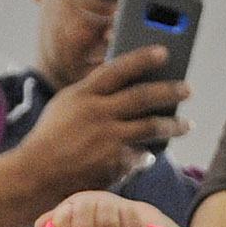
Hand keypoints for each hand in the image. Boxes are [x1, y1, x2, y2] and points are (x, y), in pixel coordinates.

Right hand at [15, 44, 190, 193]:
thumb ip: (92, 94)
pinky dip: (145, 155)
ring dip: (173, 125)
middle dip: (170, 91)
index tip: (163, 52)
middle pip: (142, 96)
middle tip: (187, 89)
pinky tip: (150, 154)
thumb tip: (124, 86)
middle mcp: (97, 112)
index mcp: (83, 94)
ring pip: (150, 127)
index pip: (118, 69)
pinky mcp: (114, 162)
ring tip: (187, 124)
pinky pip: (139, 155)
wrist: (37, 174)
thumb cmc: (51, 138)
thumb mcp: (66, 106)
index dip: (143, 59)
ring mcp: (107, 138)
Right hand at [33, 191, 173, 226]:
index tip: (68, 210)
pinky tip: (129, 212)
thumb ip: (58, 219)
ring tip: (112, 206)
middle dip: (86, 207)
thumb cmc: (103, 218)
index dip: (61, 224)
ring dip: (108, 207)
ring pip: (107, 226)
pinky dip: (129, 213)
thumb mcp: (77, 214)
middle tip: (93, 202)